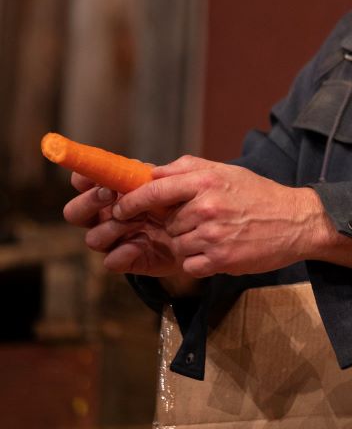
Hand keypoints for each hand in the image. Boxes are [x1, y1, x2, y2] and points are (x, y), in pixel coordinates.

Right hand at [64, 172, 183, 276]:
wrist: (198, 232)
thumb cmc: (181, 202)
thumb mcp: (175, 182)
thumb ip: (163, 173)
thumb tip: (148, 170)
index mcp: (110, 192)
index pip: (82, 182)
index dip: (82, 177)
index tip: (91, 175)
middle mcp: (105, 217)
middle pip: (74, 213)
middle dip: (89, 202)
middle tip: (111, 194)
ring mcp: (113, 240)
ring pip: (93, 238)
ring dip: (115, 227)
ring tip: (141, 219)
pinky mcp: (124, 260)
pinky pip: (111, 260)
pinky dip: (125, 251)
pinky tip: (144, 242)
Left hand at [112, 156, 326, 277]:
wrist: (298, 222)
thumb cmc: (261, 195)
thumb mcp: (227, 171)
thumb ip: (189, 168)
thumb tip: (153, 172)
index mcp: (206, 181)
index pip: (154, 189)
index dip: (132, 201)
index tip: (121, 208)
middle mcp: (207, 207)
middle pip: (166, 223)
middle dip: (177, 225)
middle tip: (201, 223)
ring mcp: (213, 235)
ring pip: (177, 245)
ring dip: (190, 244)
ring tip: (216, 236)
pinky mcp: (221, 259)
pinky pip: (190, 264)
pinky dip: (199, 262)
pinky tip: (219, 251)